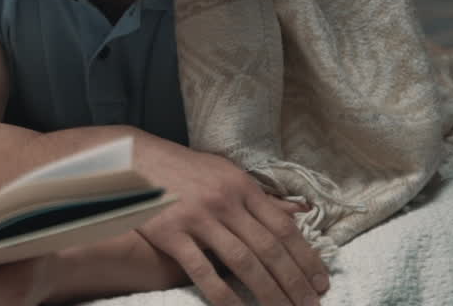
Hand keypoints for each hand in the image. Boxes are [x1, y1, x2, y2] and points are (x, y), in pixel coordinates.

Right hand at [136, 142, 329, 305]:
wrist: (131, 160)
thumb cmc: (183, 169)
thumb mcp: (225, 173)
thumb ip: (259, 196)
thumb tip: (298, 214)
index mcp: (241, 186)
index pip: (284, 228)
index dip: (306, 258)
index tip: (321, 283)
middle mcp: (224, 201)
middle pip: (269, 249)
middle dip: (295, 282)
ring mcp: (197, 217)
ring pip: (244, 262)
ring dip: (269, 293)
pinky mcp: (171, 233)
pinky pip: (203, 271)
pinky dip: (224, 295)